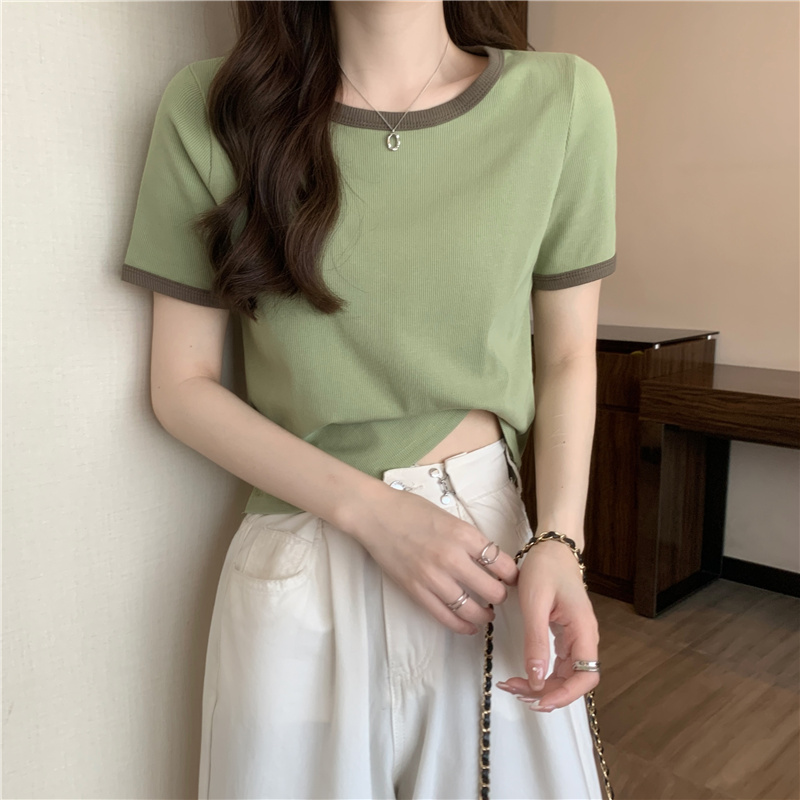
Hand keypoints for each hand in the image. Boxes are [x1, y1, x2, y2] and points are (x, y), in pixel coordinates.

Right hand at [350, 483, 518, 635]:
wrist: (375, 515)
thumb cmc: (411, 510)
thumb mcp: (450, 517)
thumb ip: (469, 539)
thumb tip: (491, 560)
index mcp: (464, 535)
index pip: (502, 564)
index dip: (512, 575)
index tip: (512, 578)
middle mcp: (452, 558)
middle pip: (492, 590)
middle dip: (501, 596)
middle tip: (499, 595)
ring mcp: (433, 577)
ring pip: (471, 609)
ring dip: (484, 615)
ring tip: (487, 613)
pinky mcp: (416, 591)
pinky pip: (445, 616)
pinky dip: (462, 626)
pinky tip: (469, 626)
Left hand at [496, 538, 599, 710]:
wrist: (552, 548)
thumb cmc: (545, 568)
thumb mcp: (535, 603)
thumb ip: (536, 641)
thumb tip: (536, 678)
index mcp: (584, 630)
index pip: (586, 676)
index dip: (565, 694)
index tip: (538, 700)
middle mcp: (584, 637)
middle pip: (574, 680)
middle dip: (547, 693)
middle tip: (516, 692)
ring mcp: (576, 636)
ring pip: (565, 674)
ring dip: (542, 685)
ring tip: (513, 686)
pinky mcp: (565, 634)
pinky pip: (558, 663)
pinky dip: (541, 672)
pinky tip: (523, 674)